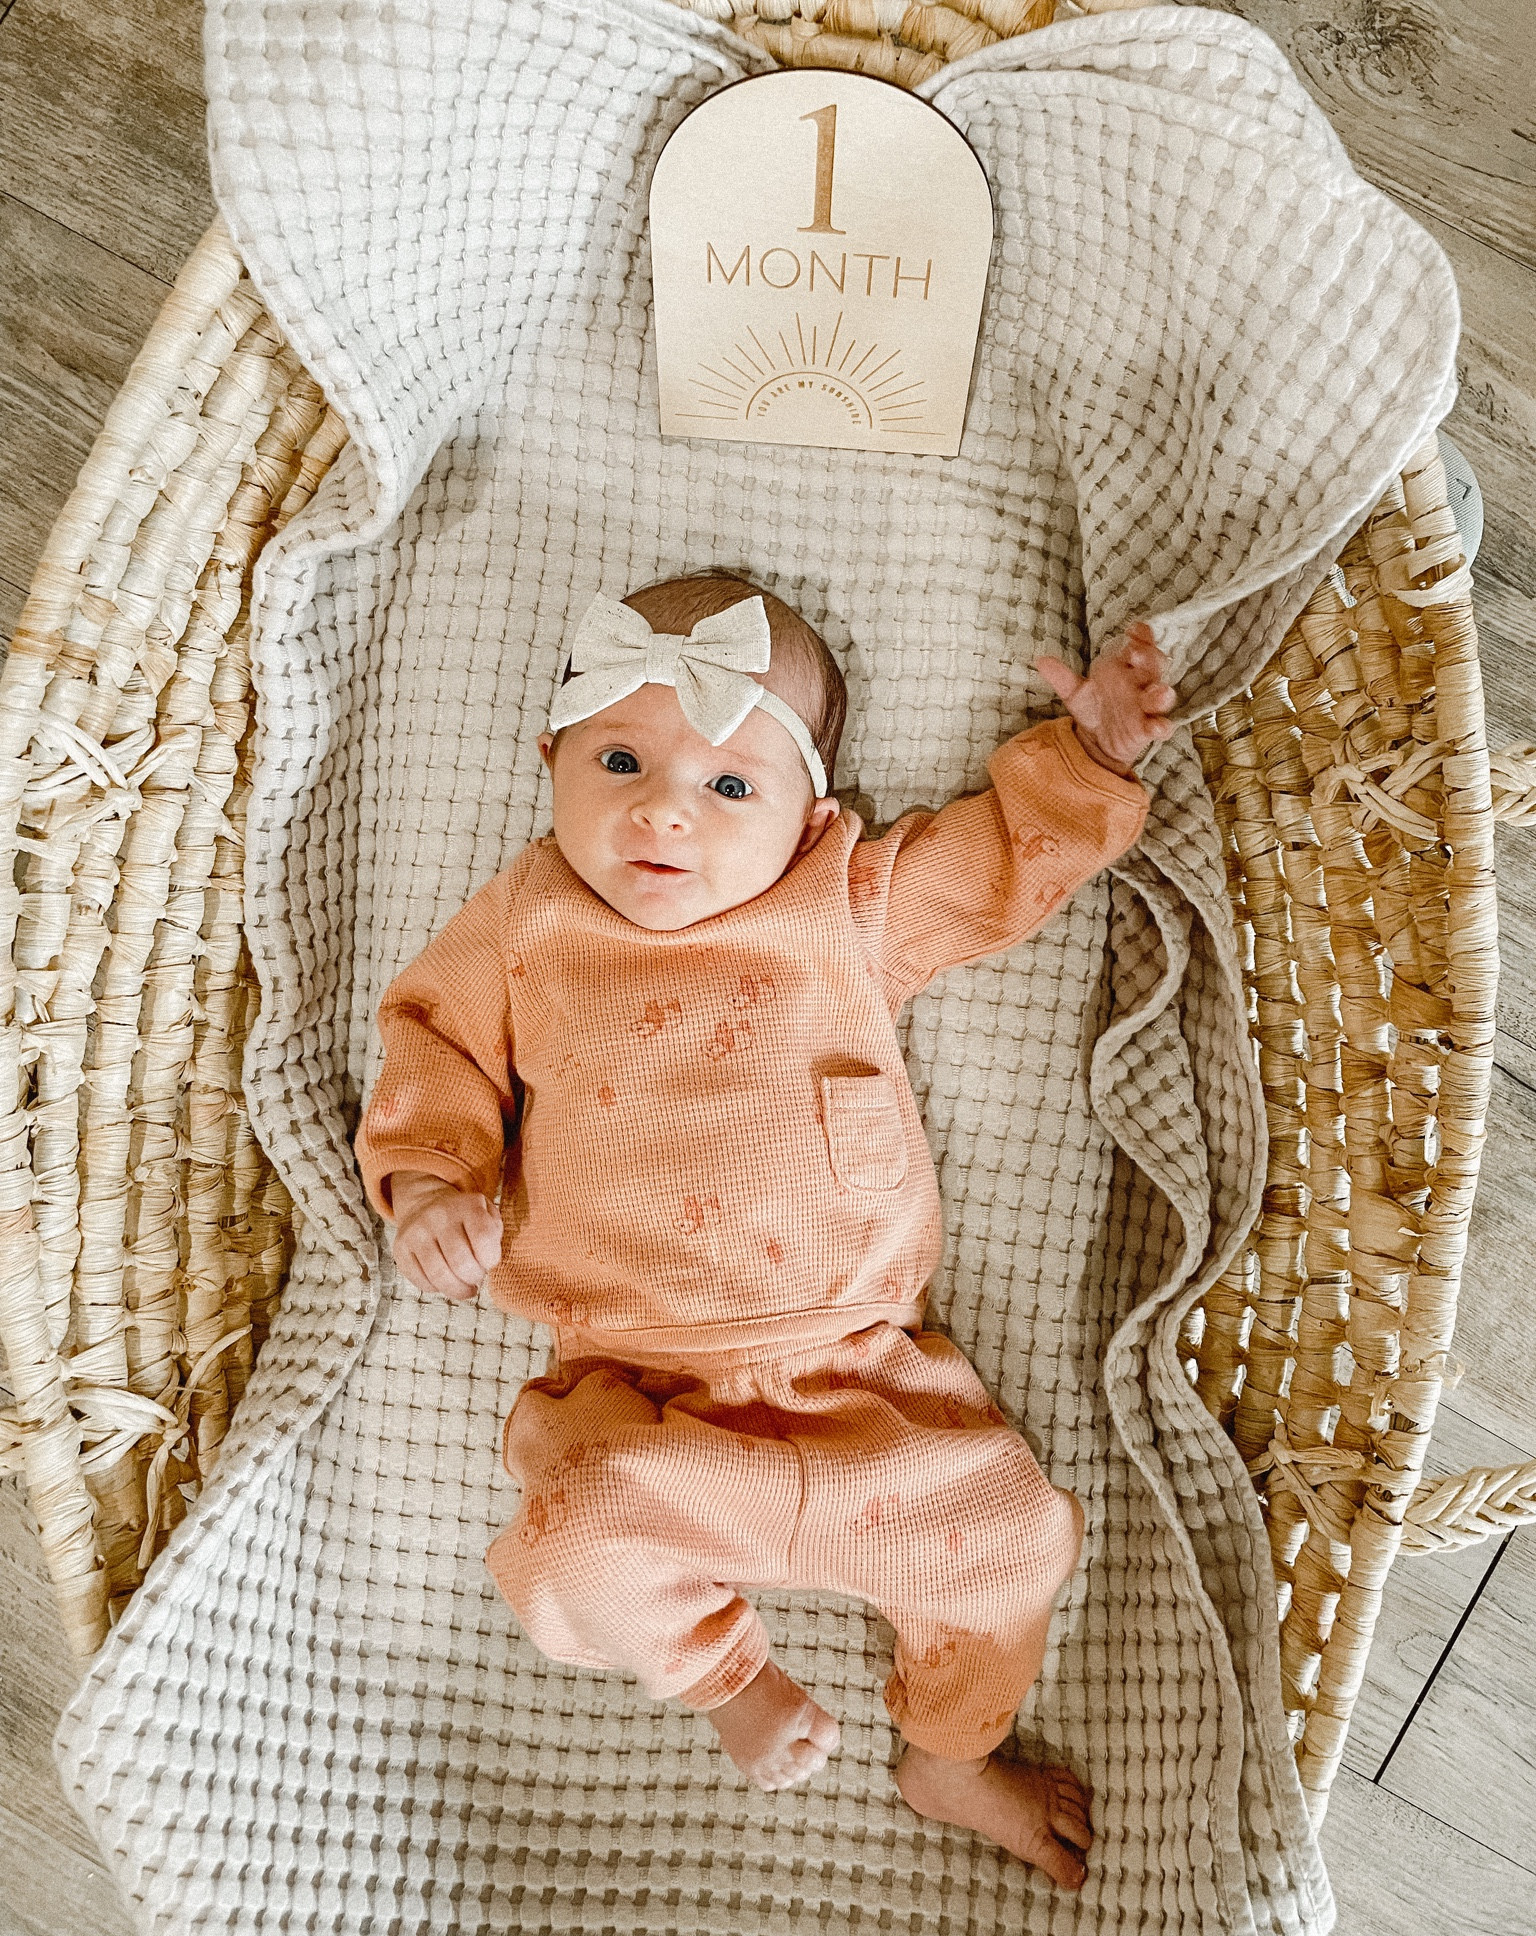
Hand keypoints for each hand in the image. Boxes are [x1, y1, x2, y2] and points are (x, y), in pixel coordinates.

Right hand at [390, 1171, 502, 1300]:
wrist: (425, 1204)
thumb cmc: (465, 1218)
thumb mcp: (487, 1214)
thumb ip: (494, 1234)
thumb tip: (488, 1262)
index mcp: (467, 1206)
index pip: (484, 1239)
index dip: (490, 1260)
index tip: (489, 1262)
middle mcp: (439, 1216)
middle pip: (461, 1262)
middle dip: (474, 1278)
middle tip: (476, 1277)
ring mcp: (417, 1232)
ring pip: (439, 1276)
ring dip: (457, 1289)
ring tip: (465, 1288)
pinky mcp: (400, 1248)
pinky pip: (421, 1281)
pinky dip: (436, 1288)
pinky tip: (444, 1281)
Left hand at [1036, 622, 1175, 776]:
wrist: (1097, 741)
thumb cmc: (1094, 709)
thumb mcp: (1076, 693)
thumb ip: (1061, 677)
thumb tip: (1040, 660)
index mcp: (1125, 668)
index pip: (1138, 645)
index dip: (1140, 636)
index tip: (1135, 630)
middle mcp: (1140, 684)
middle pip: (1153, 665)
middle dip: (1150, 658)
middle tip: (1138, 654)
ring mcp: (1146, 706)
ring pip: (1160, 695)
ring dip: (1161, 693)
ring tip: (1160, 692)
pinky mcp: (1147, 728)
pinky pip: (1160, 726)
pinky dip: (1161, 726)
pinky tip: (1158, 726)